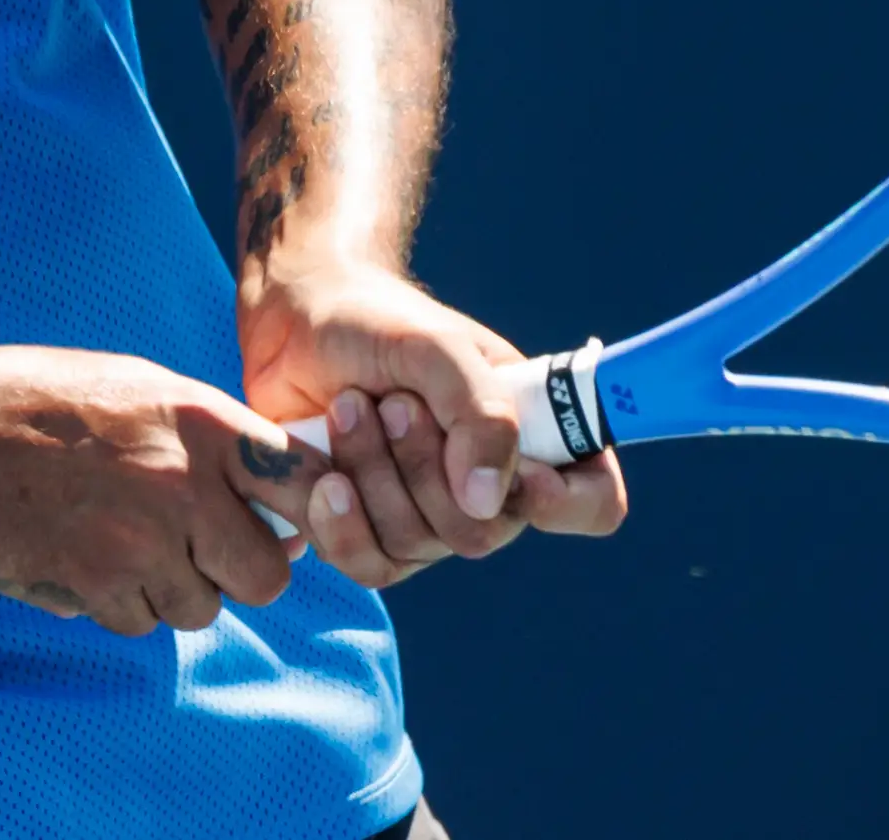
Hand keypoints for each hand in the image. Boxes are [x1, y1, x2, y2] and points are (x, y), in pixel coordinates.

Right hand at [0, 345, 313, 636]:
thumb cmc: (52, 402)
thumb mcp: (148, 390)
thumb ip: (217, 443)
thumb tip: (282, 505)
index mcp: (205, 424)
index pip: (307, 484)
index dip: (312, 513)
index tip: (293, 523)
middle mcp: (185, 485)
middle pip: (266, 576)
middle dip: (241, 574)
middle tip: (206, 552)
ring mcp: (141, 541)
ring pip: (201, 608)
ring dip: (175, 590)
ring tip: (130, 543)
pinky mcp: (96, 585)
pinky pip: (140, 623)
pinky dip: (123, 605)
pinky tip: (90, 559)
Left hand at [240, 252, 631, 590]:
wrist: (295, 323)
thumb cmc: (378, 323)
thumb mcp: (436, 347)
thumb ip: (480, 411)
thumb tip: (490, 502)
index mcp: (533, 432)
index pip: (593, 500)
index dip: (567, 503)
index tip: (522, 474)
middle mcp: (491, 486)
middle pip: (483, 533)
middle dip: (424, 465)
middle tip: (392, 402)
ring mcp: (430, 518)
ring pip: (417, 546)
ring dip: (373, 473)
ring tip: (347, 408)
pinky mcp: (372, 535)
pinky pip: (369, 566)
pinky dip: (339, 521)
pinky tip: (320, 476)